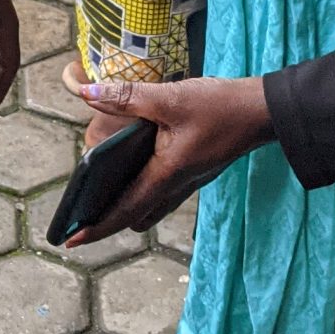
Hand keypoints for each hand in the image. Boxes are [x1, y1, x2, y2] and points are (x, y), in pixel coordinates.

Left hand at [64, 73, 273, 242]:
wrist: (263, 110)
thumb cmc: (220, 106)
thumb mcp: (170, 98)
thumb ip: (127, 96)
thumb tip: (88, 93)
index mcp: (167, 175)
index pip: (124, 210)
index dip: (96, 227)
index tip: (71, 240)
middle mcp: (177, 185)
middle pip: (135, 214)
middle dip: (108, 219)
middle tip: (82, 214)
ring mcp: (188, 180)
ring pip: (150, 205)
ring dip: (127, 205)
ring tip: (100, 195)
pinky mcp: (195, 170)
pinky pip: (162, 190)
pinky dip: (143, 188)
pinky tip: (133, 166)